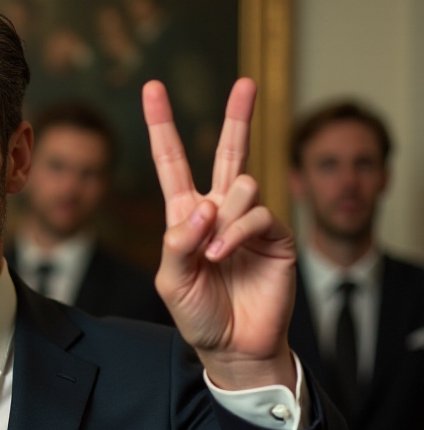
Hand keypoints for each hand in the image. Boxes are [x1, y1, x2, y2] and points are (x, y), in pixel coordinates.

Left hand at [143, 78, 297, 391]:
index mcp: (186, 215)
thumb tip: (204, 205)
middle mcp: (219, 211)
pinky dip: (236, 232)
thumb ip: (177, 242)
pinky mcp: (276, 236)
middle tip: (246, 83)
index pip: (173, 162)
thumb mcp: (170, 280)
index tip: (153, 88)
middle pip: (230, 152)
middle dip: (238, 116)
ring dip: (222, 217)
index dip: (162, 126)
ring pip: (242, 184)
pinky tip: (224, 253)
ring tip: (213, 253)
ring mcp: (249, 221)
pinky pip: (257, 213)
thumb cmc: (197, 314)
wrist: (232, 346)